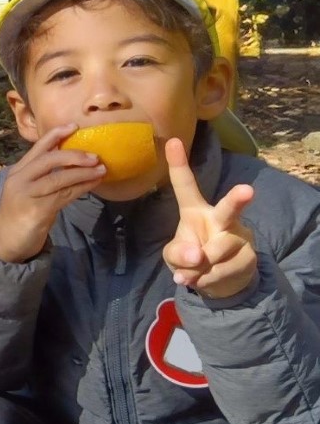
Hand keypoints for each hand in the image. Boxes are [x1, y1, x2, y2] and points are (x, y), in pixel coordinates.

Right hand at [0, 124, 106, 262]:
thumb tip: (70, 162)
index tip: (74, 126)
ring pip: (59, 178)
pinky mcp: (37, 210)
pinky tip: (93, 184)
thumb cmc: (20, 214)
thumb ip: (41, 176)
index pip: (37, 148)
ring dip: (83, 173)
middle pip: (49, 160)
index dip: (56, 135)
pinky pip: (64, 195)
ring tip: (101, 169)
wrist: (5, 242)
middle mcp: (20, 180)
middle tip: (95, 156)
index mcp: (17, 172)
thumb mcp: (27, 190)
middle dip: (74, 155)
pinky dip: (82, 188)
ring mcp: (27, 195)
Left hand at [163, 138, 256, 298]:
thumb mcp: (174, 256)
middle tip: (247, 191)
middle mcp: (221, 218)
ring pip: (215, 253)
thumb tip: (197, 256)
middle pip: (229, 208)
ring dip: (200, 269)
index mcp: (195, 211)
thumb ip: (178, 254)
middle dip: (237, 200)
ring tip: (198, 270)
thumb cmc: (192, 258)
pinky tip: (208, 278)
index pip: (186, 186)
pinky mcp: (250, 255)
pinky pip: (222, 271)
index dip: (178, 165)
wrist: (220, 282)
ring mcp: (239, 235)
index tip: (172, 141)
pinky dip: (208, 280)